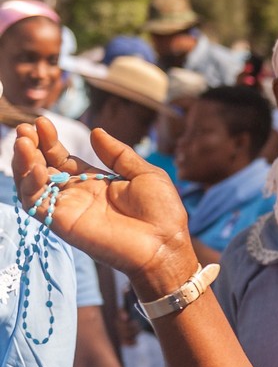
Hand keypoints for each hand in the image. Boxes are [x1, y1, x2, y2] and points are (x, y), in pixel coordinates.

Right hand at [12, 118, 196, 298]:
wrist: (165, 243)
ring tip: (22, 141)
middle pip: (44, 168)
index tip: (43, 123)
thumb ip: (118, 154)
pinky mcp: (62, 223)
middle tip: (26, 128)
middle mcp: (77, 195)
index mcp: (95, 182)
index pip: (63, 159)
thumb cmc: (162, 211)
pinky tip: (33, 164)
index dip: (51, 142)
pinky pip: (37, 203)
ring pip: (33, 184)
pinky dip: (30, 183)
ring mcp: (68, 209)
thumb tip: (96, 132)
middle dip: (32, 148)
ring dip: (24, 162)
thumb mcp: (144, 173)